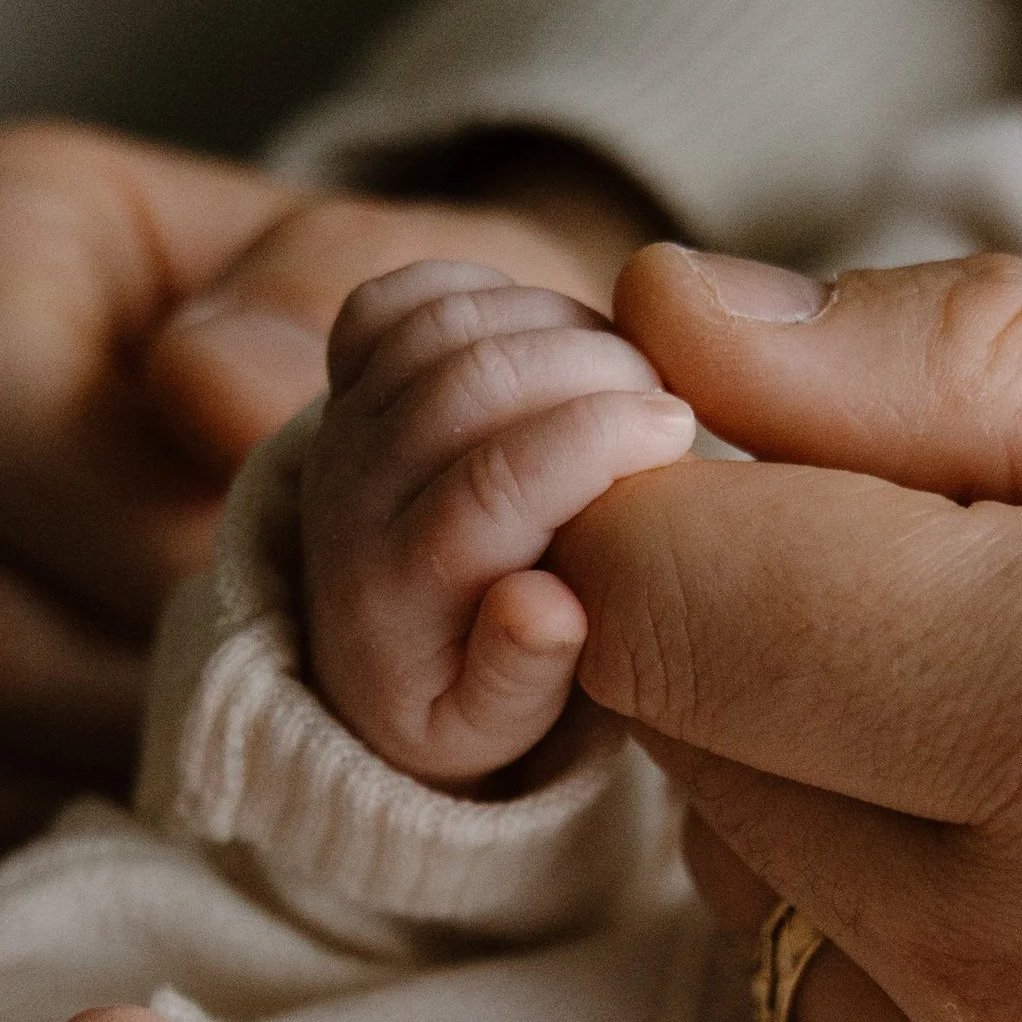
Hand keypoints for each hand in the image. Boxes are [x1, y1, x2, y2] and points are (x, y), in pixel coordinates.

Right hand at [0, 121, 662, 916]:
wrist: (351, 465)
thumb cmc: (390, 376)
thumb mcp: (419, 301)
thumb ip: (341, 311)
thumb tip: (223, 399)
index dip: (130, 536)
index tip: (298, 596)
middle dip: (160, 699)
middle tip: (322, 738)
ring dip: (130, 792)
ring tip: (284, 790)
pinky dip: (84, 857)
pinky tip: (209, 837)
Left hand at [303, 264, 693, 784]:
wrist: (363, 670)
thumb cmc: (456, 703)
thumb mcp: (493, 732)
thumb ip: (520, 675)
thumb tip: (547, 606)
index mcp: (396, 590)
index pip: (490, 484)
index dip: (594, 438)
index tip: (678, 431)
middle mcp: (352, 493)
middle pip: (467, 381)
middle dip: (589, 365)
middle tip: (668, 400)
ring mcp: (344, 424)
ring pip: (441, 324)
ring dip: (551, 321)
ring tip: (625, 372)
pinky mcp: (347, 378)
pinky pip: (399, 297)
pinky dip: (484, 290)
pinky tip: (549, 335)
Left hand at [552, 245, 1021, 1021]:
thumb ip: (993, 353)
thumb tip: (663, 315)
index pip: (667, 581)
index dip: (672, 463)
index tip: (772, 412)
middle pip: (681, 738)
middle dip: (762, 601)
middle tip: (976, 532)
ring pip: (748, 895)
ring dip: (827, 768)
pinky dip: (913, 931)